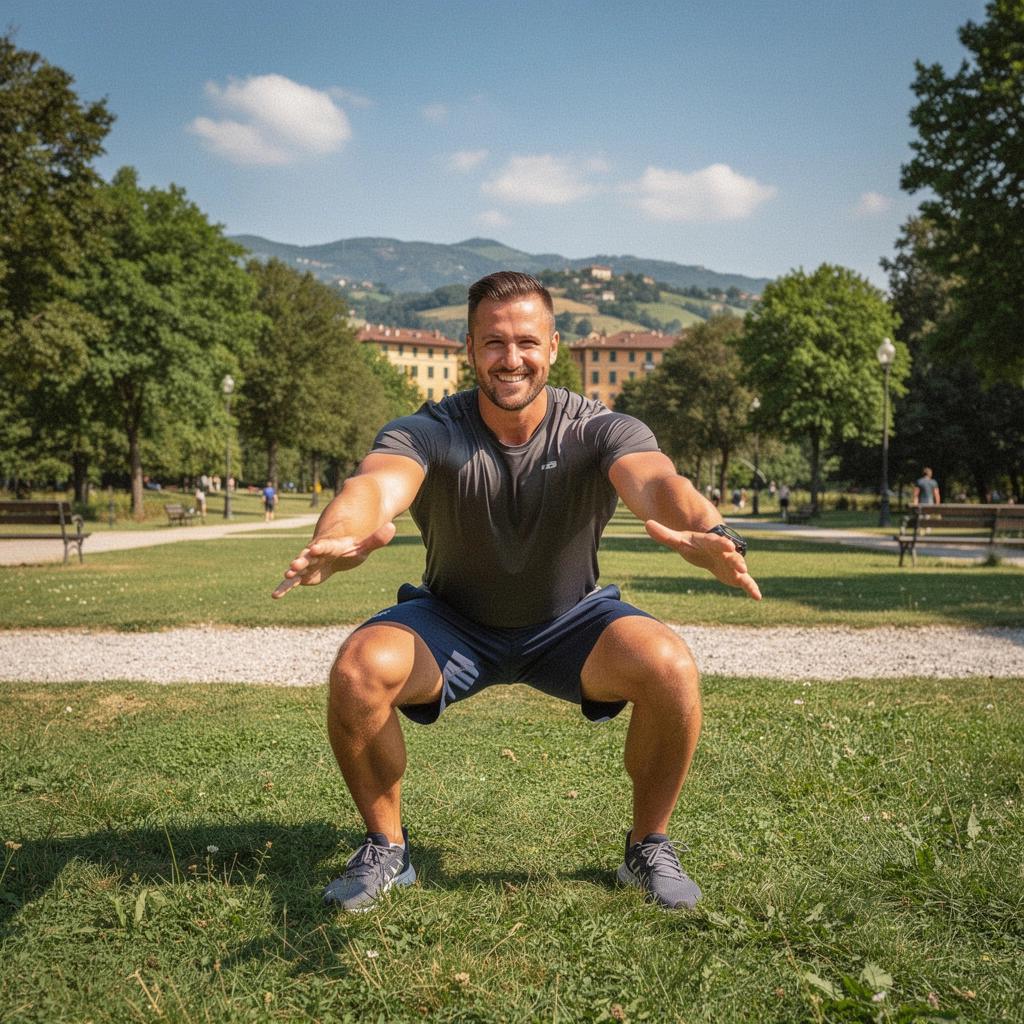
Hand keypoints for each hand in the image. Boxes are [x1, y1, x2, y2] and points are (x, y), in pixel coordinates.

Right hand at [271, 522, 396, 598]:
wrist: (339, 549)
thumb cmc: (352, 547)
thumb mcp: (365, 545)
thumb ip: (377, 539)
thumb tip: (394, 527)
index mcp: (331, 546)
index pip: (326, 546)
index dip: (321, 547)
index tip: (314, 547)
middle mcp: (317, 554)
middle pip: (308, 557)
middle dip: (301, 560)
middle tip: (293, 565)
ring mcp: (309, 564)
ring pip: (299, 568)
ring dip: (293, 572)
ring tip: (286, 577)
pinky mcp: (306, 574)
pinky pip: (293, 582)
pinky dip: (285, 588)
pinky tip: (275, 596)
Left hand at [645, 519, 761, 600]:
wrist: (706, 552)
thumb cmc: (694, 545)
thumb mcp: (679, 541)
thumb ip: (664, 534)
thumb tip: (646, 524)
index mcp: (711, 542)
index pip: (716, 542)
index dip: (721, 543)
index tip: (728, 544)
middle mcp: (724, 552)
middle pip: (730, 555)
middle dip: (735, 558)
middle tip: (741, 563)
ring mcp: (731, 563)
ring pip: (738, 567)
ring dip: (742, 572)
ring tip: (745, 576)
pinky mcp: (735, 575)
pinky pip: (745, 582)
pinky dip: (752, 588)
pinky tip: (758, 597)